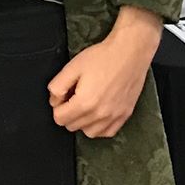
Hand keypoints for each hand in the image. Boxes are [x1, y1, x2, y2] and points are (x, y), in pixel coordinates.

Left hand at [48, 6, 161, 138]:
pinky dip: (100, 126)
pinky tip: (99, 112)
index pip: (60, 119)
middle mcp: (100, 114)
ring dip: (83, 122)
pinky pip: (107, 132)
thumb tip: (54, 101)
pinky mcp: (125, 115)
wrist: (130, 52)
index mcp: (85, 103)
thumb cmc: (103, 57)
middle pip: (72, 126)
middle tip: (75, 96)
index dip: (57, 106)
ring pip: (89, 132)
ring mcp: (114, 116)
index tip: (63, 96)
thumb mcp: (72, 67)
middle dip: (69, 113)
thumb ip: (57, 86)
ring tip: (86, 104)